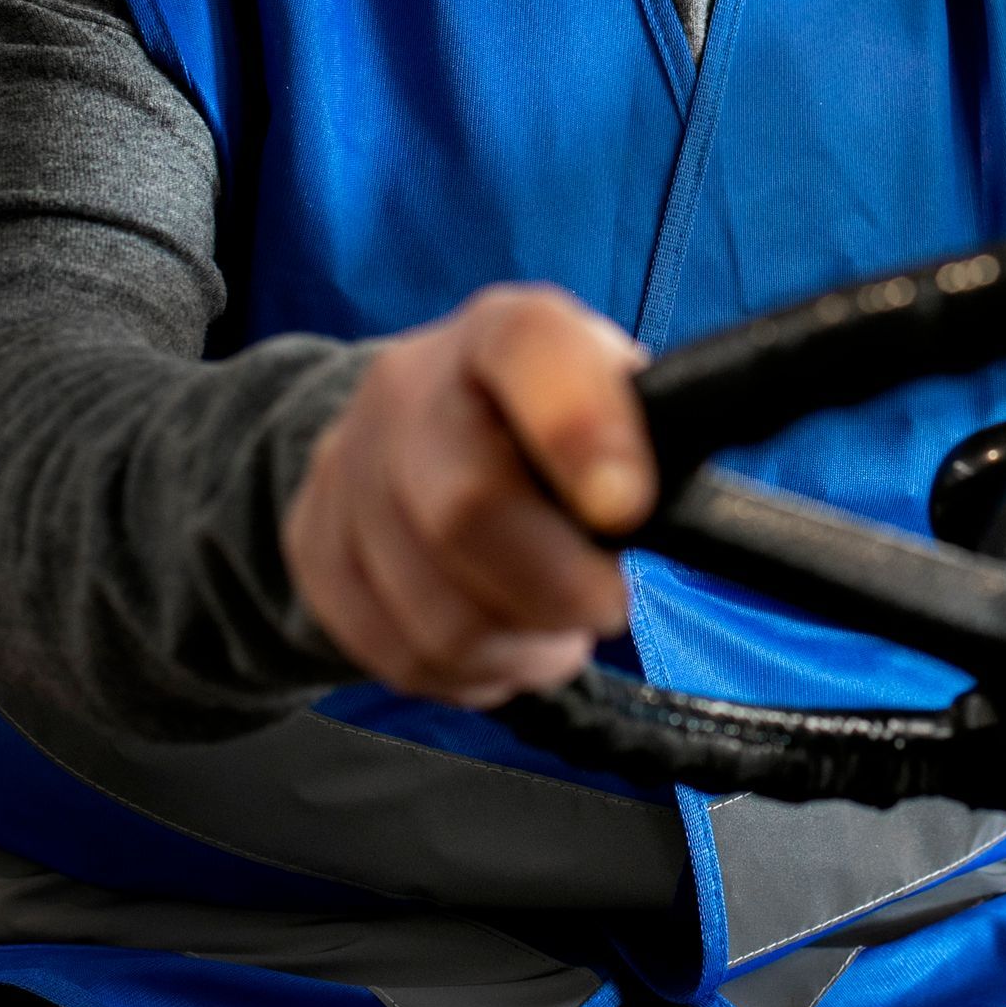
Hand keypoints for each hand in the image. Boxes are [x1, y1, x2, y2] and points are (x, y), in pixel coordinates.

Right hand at [284, 285, 656, 703]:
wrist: (406, 423)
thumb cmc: (543, 415)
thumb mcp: (605, 387)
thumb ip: (647, 431)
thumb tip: (691, 514)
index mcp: (503, 332)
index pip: (528, 351)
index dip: (577, 430)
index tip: (626, 508)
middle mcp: (409, 390)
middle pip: (465, 509)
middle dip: (555, 586)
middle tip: (605, 606)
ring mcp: (347, 472)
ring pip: (433, 610)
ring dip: (517, 646)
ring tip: (554, 630)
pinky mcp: (314, 552)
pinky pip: (396, 654)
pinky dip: (468, 673)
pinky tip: (498, 643)